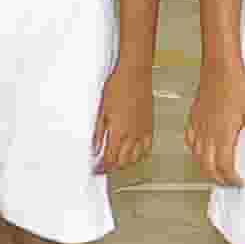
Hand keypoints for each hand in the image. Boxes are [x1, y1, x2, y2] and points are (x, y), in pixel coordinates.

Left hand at [92, 59, 150, 176]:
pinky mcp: (150, 126)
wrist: (135, 74)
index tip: (98, 169)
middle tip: (105, 166)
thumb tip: (95, 148)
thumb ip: (98, 133)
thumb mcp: (102, 110)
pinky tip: (136, 154)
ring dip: (126, 163)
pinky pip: (148, 147)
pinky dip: (141, 155)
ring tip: (118, 162)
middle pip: (123, 161)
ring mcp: (143, 131)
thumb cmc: (118, 87)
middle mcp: (132, 135)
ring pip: (136, 158)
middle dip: (113, 167)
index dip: (103, 167)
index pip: (110, 158)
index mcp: (118, 132)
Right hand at [186, 61, 244, 188]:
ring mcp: (198, 126)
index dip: (231, 179)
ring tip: (216, 171)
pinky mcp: (193, 118)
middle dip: (218, 179)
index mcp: (223, 135)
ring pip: (197, 156)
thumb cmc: (236, 86)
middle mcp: (207, 133)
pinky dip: (195, 151)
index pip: (224, 167)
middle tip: (228, 182)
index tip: (239, 183)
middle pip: (207, 167)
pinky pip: (189, 141)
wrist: (220, 67)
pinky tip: (201, 150)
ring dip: (206, 168)